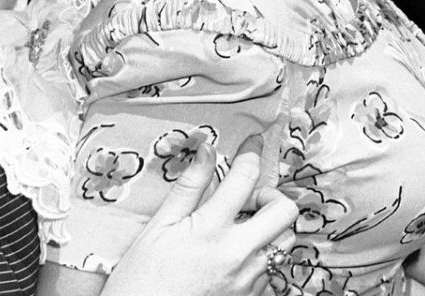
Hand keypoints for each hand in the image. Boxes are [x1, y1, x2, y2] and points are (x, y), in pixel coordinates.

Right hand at [101, 136, 297, 295]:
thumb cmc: (139, 283)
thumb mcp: (157, 231)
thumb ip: (187, 189)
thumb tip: (207, 151)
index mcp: (211, 230)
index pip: (245, 178)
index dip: (251, 154)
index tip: (252, 143)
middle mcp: (238, 254)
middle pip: (285, 210)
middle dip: (272, 197)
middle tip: (248, 201)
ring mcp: (249, 278)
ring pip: (285, 240)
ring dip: (271, 228)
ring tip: (241, 230)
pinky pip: (274, 268)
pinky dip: (263, 256)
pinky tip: (236, 257)